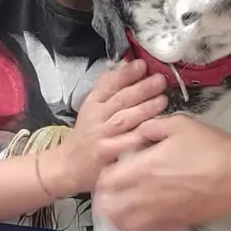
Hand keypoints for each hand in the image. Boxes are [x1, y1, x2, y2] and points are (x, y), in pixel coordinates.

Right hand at [50, 60, 167, 195]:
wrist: (67, 166)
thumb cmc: (86, 136)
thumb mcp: (91, 109)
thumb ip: (108, 90)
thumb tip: (129, 67)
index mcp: (93, 103)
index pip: (109, 84)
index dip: (126, 74)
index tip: (142, 65)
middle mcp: (96, 117)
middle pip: (120, 100)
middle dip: (141, 88)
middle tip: (160, 80)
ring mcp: (101, 136)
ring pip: (125, 119)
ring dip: (145, 108)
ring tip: (162, 100)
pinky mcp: (107, 154)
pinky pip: (126, 143)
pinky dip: (140, 135)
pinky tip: (155, 129)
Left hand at [94, 114, 230, 230]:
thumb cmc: (210, 146)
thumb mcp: (178, 124)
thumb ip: (151, 127)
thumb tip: (137, 132)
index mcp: (143, 168)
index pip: (106, 180)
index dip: (103, 176)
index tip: (109, 170)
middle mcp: (146, 195)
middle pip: (109, 207)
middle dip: (105, 198)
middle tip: (111, 190)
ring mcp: (160, 213)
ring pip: (124, 224)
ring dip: (118, 216)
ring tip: (122, 207)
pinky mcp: (174, 224)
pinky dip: (138, 229)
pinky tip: (142, 219)